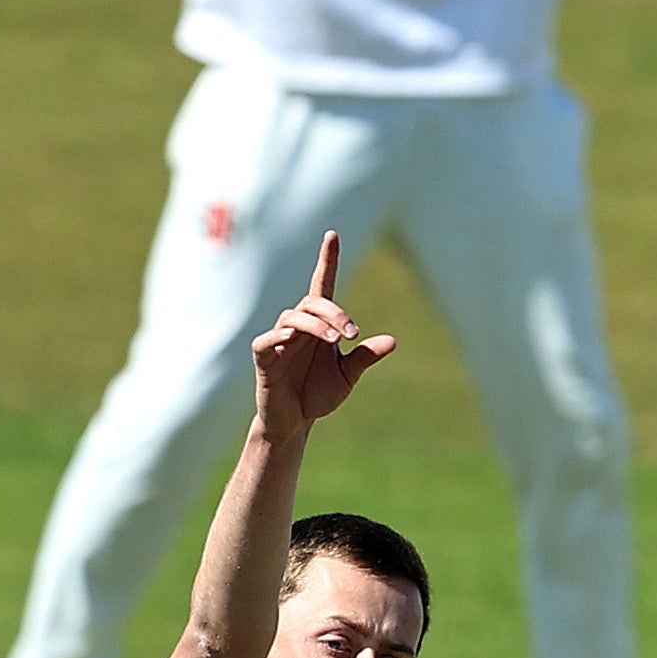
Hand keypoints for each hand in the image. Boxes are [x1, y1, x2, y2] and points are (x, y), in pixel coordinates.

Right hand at [250, 231, 395, 440]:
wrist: (295, 423)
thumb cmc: (317, 394)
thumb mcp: (347, 376)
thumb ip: (364, 357)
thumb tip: (392, 341)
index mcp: (319, 326)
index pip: (323, 286)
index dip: (327, 260)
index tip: (333, 234)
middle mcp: (298, 327)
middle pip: (314, 302)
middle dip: (335, 313)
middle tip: (352, 334)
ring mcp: (279, 340)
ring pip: (294, 317)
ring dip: (316, 325)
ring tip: (334, 340)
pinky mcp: (264, 358)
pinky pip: (267, 340)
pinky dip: (278, 336)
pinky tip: (292, 339)